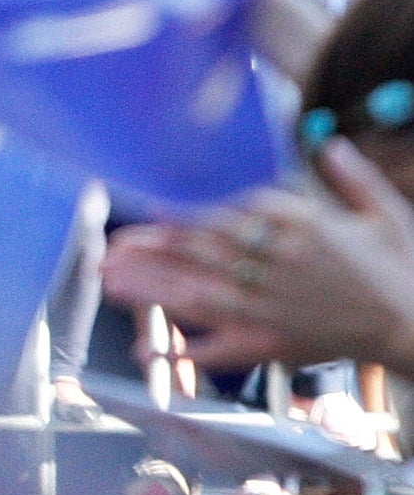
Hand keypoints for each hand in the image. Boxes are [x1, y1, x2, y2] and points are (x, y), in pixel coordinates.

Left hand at [102, 139, 413, 372]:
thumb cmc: (404, 267)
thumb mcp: (385, 213)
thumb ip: (352, 178)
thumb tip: (330, 141)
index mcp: (304, 227)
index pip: (233, 214)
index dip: (188, 210)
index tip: (149, 205)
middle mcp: (280, 266)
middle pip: (205, 252)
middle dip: (154, 248)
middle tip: (112, 244)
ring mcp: (273, 309)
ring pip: (200, 296)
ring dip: (152, 289)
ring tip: (111, 280)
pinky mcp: (274, 345)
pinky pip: (221, 350)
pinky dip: (184, 352)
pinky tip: (146, 350)